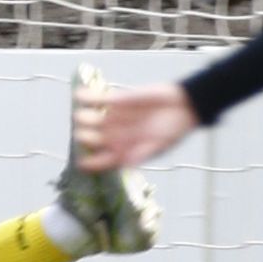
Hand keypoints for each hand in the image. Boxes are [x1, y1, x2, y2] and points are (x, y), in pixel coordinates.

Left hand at [72, 82, 199, 172]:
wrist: (182, 107)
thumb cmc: (172, 131)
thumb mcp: (159, 146)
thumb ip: (142, 154)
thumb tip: (127, 167)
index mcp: (122, 152)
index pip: (101, 161)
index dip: (90, 164)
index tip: (82, 163)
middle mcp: (114, 136)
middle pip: (91, 139)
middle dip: (85, 137)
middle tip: (83, 135)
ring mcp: (113, 118)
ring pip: (90, 119)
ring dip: (83, 117)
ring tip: (81, 116)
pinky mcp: (116, 101)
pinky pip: (97, 99)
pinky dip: (88, 96)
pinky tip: (79, 95)